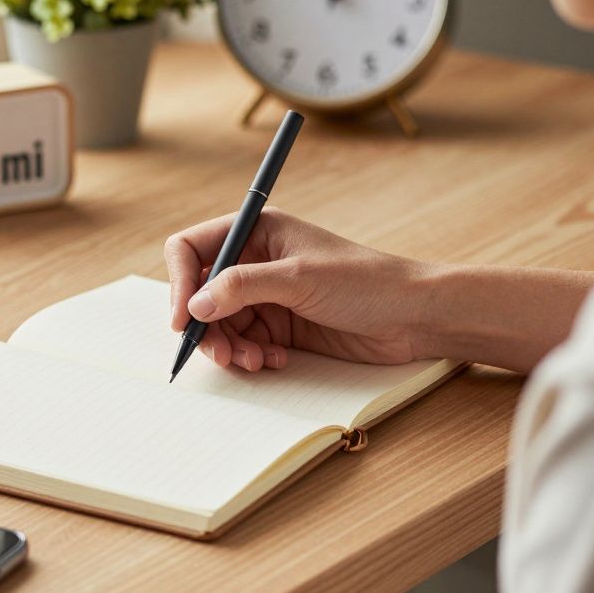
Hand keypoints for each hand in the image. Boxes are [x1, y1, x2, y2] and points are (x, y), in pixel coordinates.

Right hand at [164, 208, 434, 370]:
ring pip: (220, 324)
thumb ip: (242, 287)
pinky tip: (276, 361)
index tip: (182, 319)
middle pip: (200, 294)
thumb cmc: (365, 282)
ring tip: (254, 362)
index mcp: (257, 231)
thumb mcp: (299, 279)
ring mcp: (267, 295)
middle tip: (222, 354)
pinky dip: (251, 356)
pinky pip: (244, 343)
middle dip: (206, 326)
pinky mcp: (280, 325)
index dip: (179, 282)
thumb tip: (194, 304)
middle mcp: (255, 260)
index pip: (191, 249)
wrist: (414, 317)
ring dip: (229, 347)